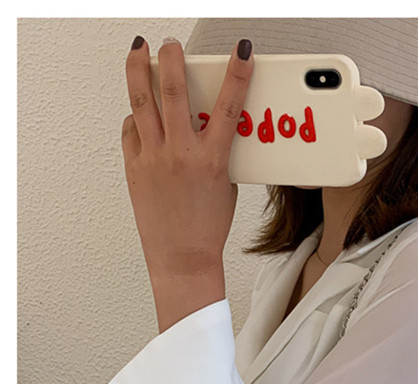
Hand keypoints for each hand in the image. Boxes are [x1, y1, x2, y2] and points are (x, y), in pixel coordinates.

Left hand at [122, 36, 253, 330]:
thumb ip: (217, 153)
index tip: (239, 54)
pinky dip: (136, 117)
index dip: (236, 74)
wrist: (183, 259)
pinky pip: (131, 130)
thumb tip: (209, 129)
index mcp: (212, 159)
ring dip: (139, 69)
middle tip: (171, 44)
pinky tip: (141, 113)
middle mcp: (180, 153)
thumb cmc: (207, 229)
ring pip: (140, 100)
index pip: (228, 105)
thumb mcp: (226, 186)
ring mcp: (153, 158)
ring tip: (139, 52)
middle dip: (172, 58)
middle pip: (172, 89)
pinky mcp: (134, 167)